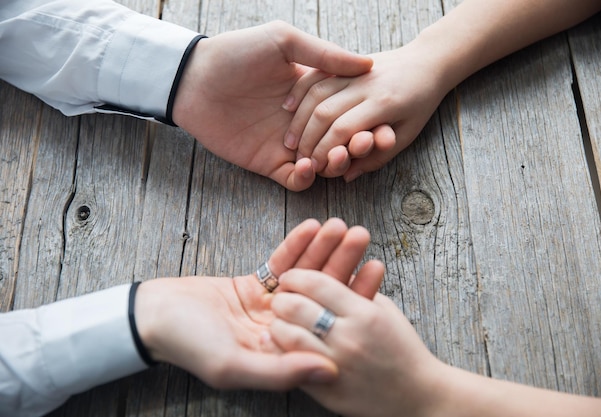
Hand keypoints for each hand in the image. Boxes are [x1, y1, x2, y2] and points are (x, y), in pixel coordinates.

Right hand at [133, 218, 374, 389]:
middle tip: (362, 235)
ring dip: (323, 249)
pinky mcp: (253, 286)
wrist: (153, 315)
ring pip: (303, 276)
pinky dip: (295, 244)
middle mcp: (282, 330)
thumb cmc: (188, 345)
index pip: (327, 324)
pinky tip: (313, 226)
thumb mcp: (233, 365)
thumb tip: (331, 372)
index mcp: (283, 353)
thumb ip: (281, 372)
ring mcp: (269, 307)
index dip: (354, 299)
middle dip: (342, 264)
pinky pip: (279, 263)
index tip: (375, 271)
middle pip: (321, 295)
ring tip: (341, 224)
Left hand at [171, 21, 372, 190]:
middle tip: (366, 143)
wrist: (194, 80)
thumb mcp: (283, 42)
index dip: (369, 120)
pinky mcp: (269, 164)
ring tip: (341, 154)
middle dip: (358, 145)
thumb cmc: (236, 54)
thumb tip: (367, 65)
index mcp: (313, 94)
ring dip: (336, 163)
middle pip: (342, 141)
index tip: (384, 123)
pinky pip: (296, 180)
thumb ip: (324, 55)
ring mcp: (287, 145)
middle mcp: (304, 122)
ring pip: (324, 164)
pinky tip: (309, 166)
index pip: (349, 112)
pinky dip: (307, 178)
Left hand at [269, 269, 446, 416]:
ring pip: (287, 334)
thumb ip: (356, 290)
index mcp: (364, 313)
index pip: (317, 283)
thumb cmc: (402, 347)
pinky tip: (278, 340)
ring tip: (280, 319)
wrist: (417, 394)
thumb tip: (324, 272)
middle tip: (281, 297)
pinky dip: (279, 348)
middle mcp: (348, 337)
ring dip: (278, 322)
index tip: (292, 277)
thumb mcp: (384, 310)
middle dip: (282, 297)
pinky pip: (290, 363)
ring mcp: (334, 364)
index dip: (297, 276)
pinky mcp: (326, 387)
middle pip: (295, 306)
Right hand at [282, 39, 449, 181]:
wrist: (427, 62)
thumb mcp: (406, 135)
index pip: (343, 130)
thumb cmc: (420, 104)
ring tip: (291, 140)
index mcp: (384, 103)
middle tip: (298, 158)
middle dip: (307, 139)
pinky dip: (299, 92)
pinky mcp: (346, 63)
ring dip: (299, 119)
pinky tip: (289, 107)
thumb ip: (377, 158)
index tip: (314, 167)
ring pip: (316, 93)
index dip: (324, 151)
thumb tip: (346, 177)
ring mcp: (355, 71)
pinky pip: (316, 75)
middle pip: (324, 112)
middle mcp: (367, 84)